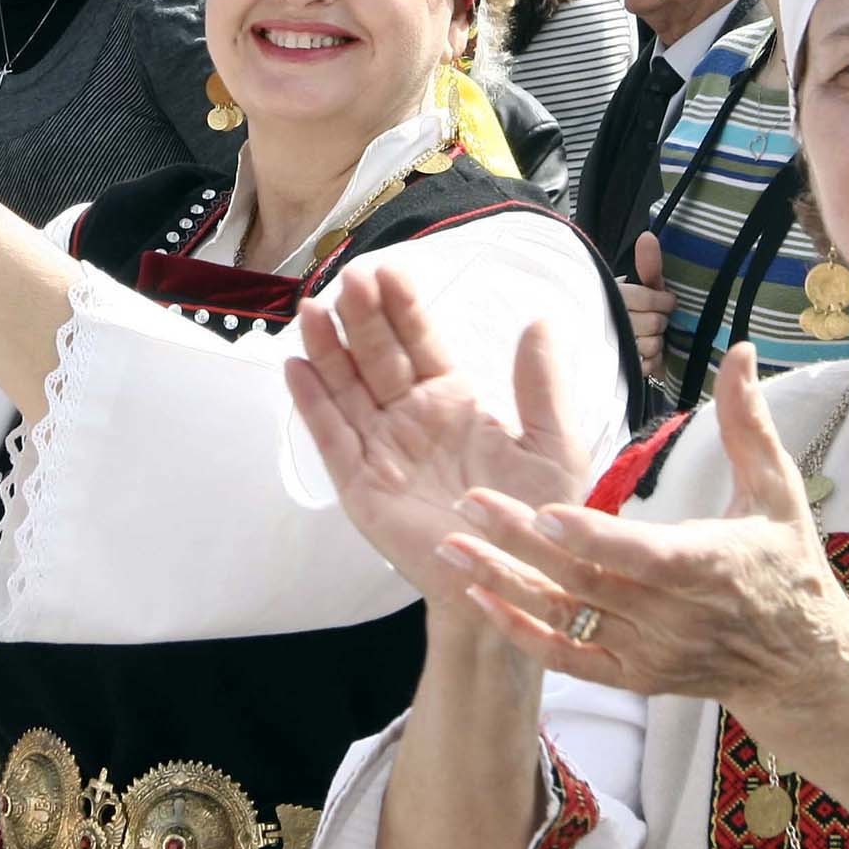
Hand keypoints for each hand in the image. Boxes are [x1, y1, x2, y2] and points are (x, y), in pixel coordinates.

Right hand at [284, 262, 585, 608]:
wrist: (515, 579)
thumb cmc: (538, 517)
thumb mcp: (552, 444)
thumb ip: (541, 384)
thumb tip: (539, 320)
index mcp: (453, 399)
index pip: (420, 340)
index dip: (403, 306)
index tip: (388, 269)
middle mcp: (410, 416)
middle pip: (377, 356)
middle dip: (363, 317)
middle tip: (350, 278)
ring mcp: (381, 448)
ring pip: (347, 388)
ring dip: (328, 349)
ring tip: (312, 310)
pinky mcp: (360, 485)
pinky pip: (332, 438)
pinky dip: (313, 404)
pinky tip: (296, 368)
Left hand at [429, 344, 848, 718]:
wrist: (799, 664)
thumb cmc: (786, 564)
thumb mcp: (777, 491)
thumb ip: (747, 422)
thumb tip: (738, 349)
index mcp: (709, 566)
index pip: (641, 555)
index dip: (591, 537)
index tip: (542, 509)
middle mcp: (674, 617)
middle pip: (586, 582)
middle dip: (522, 545)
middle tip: (466, 502)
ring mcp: (649, 652)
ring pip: (565, 620)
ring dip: (505, 584)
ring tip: (449, 546)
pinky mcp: (631, 677)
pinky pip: (566, 658)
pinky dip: (520, 631)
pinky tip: (478, 596)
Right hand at [620, 232, 674, 381]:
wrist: (606, 344)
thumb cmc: (630, 310)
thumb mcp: (640, 285)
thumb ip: (647, 264)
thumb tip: (648, 236)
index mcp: (609, 295)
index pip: (646, 298)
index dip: (662, 300)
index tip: (667, 301)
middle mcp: (607, 320)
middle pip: (653, 322)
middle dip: (659, 321)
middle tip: (654, 320)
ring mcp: (611, 347)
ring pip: (651, 345)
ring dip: (655, 342)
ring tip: (646, 336)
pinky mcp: (616, 369)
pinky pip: (646, 366)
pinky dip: (650, 361)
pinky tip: (643, 353)